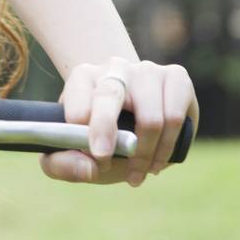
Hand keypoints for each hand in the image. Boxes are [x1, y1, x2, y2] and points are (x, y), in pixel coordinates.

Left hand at [38, 55, 198, 186]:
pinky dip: (166, 149)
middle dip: (105, 128)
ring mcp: (147, 70)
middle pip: (109, 94)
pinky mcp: (176, 78)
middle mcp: (114, 67)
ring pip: (150, 118)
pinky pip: (175, 117)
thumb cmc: (101, 136)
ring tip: (137, 172)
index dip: (83, 125)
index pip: (78, 93)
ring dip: (144, 156)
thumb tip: (89, 169)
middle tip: (104, 161)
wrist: (137, 121)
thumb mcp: (74, 153)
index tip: (92, 153)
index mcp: (84, 77)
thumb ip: (63, 165)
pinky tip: (156, 162)